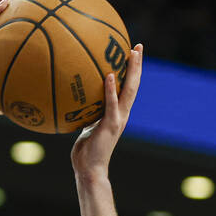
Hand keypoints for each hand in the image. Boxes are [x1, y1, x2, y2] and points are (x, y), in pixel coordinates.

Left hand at [71, 44, 142, 176]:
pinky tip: (110, 74)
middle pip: (134, 84)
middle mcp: (122, 113)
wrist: (90, 169)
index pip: (128, 88)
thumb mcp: (86, 127)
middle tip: (137, 46)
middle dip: (136, 65)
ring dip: (132, 71)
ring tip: (132, 53)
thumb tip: (78, 102)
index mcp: (117, 113)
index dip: (131, 71)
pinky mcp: (110, 125)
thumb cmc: (86, 151)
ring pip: (129, 90)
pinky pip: (111, 103)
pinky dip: (111, 89)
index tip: (131, 53)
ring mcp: (118, 119)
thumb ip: (88, 114)